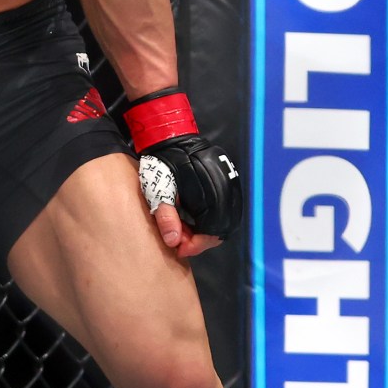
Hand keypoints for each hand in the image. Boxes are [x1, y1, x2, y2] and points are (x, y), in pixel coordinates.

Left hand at [120, 89, 242, 257]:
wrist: (170, 139)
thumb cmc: (162, 164)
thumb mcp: (158, 191)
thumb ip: (166, 217)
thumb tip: (173, 242)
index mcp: (212, 192)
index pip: (214, 232)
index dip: (197, 245)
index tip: (179, 248)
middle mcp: (226, 189)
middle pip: (222, 229)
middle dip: (200, 239)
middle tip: (179, 240)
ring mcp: (229, 184)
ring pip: (224, 220)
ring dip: (205, 230)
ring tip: (183, 229)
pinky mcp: (227, 181)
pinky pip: (223, 209)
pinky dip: (209, 219)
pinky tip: (191, 218)